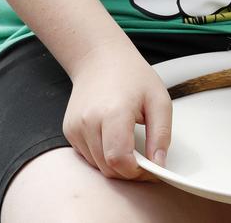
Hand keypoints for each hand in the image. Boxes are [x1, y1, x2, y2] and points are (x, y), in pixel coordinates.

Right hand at [63, 41, 171, 179]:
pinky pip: (88, 156)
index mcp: (113, 112)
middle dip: (129, 170)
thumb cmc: (131, 75)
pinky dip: (102, 155)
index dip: (137, 172)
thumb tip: (159, 165)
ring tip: (129, 142)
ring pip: (97, 166)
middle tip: (144, 158)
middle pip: (108, 168)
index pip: (119, 160)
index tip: (151, 168)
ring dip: (115, 164)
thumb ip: (161, 135)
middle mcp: (89, 121)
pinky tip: (112, 136)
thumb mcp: (159, 99)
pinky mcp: (69, 130)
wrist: (100, 58)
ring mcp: (75, 127)